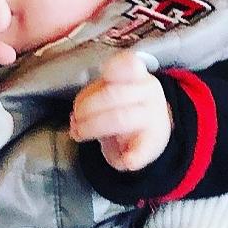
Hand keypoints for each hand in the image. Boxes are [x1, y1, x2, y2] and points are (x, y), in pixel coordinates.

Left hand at [70, 51, 171, 171]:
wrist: (152, 132)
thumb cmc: (125, 105)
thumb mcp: (114, 90)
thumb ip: (96, 92)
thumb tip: (77, 112)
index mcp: (137, 76)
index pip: (129, 65)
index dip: (115, 67)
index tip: (105, 72)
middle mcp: (148, 94)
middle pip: (112, 95)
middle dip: (85, 108)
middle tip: (73, 120)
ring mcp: (153, 119)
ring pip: (120, 118)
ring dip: (92, 127)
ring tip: (79, 133)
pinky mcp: (153, 145)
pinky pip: (144, 150)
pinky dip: (134, 157)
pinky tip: (127, 162)